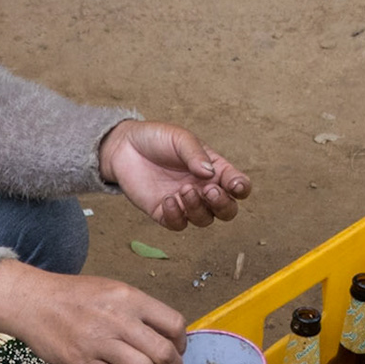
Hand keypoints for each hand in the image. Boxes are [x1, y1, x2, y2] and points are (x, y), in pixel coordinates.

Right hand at [0, 260, 185, 363]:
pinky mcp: (82, 363)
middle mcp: (118, 319)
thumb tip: (164, 336)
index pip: (173, 323)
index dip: (181, 343)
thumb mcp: (111, 290)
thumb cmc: (72, 296)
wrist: (32, 302)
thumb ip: (137, 310)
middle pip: (163, 351)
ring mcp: (99, 342)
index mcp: (129, 298)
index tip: (176, 350)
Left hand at [98, 121, 250, 230]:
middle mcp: (202, 189)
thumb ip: (195, 154)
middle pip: (226, 210)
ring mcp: (184, 203)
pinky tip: (167, 199)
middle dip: (223, 205)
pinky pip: (178, 224)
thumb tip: (210, 173)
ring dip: (198, 209)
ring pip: (204, 220)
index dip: (241, 188)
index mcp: (214, 170)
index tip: (233, 185)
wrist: (124, 147)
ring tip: (183, 190)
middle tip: (208, 191)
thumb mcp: (179, 139)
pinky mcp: (164, 213)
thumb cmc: (156, 139)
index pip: (237, 185)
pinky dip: (176, 216)